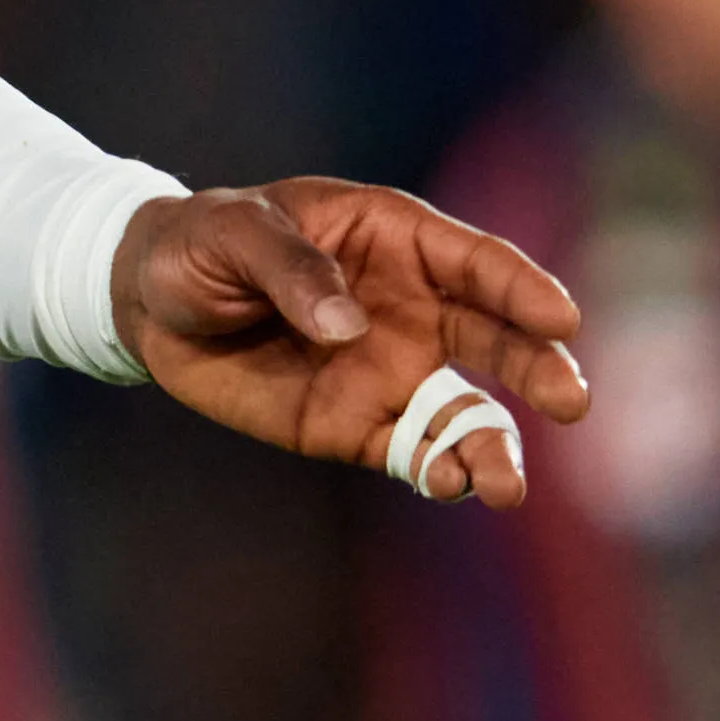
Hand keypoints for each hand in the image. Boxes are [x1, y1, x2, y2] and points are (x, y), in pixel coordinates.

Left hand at [111, 179, 586, 504]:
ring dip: (492, 445)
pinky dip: (436, 471)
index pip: (478, 263)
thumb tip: (348, 327)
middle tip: (570, 400)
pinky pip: (411, 451)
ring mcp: (391, 370)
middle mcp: (414, 308)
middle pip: (497, 339)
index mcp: (397, 241)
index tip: (560, 319)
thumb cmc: (201, 245)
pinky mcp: (357, 424)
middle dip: (538, 368)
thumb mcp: (233, 235)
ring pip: (465, 410)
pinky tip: (447, 485)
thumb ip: (290, 271)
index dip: (523, 289)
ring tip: (503, 485)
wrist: (149, 302)